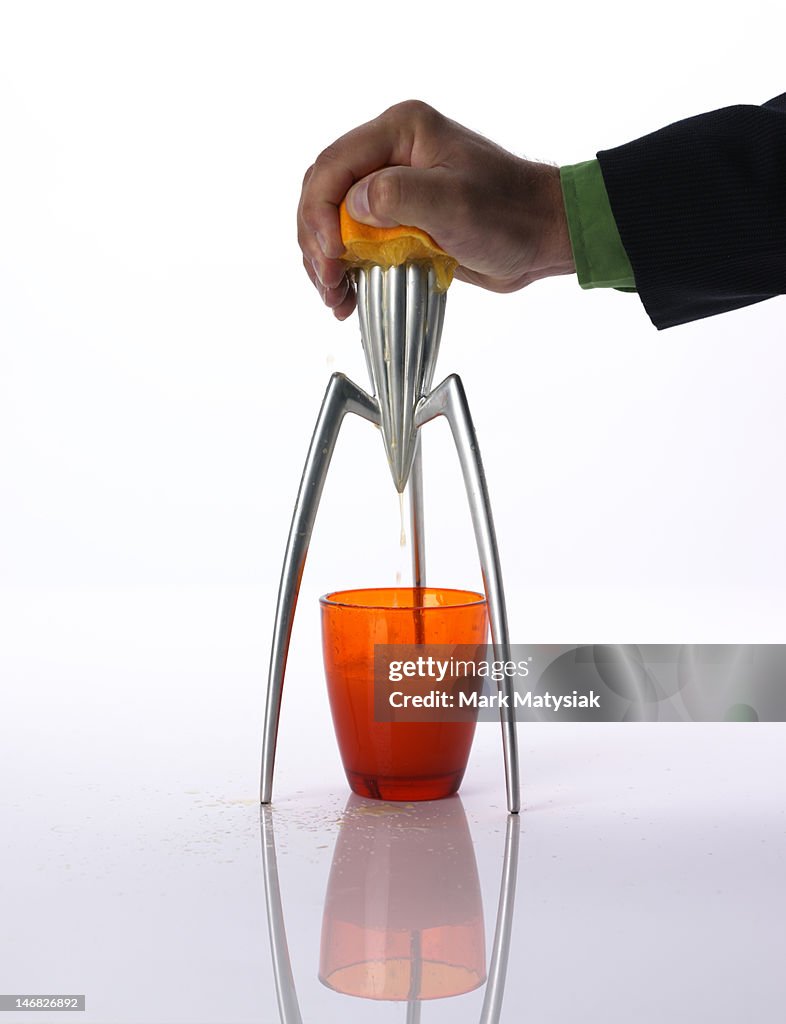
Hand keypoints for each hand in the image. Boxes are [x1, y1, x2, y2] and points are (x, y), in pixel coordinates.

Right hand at [297, 99, 575, 319]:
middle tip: (328, 282)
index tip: (331, 256)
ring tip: (335, 296)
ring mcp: (393, 185)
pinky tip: (347, 294)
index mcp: (401, 132)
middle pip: (324, 192)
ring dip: (325, 259)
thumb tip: (352, 206)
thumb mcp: (455, 203)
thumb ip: (398, 197)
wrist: (542, 235)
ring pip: (333, 219)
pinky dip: (345, 268)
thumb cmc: (512, 214)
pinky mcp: (398, 218)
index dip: (320, 214)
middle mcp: (390, 153)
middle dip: (316, 241)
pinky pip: (355, 239)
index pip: (334, 166)